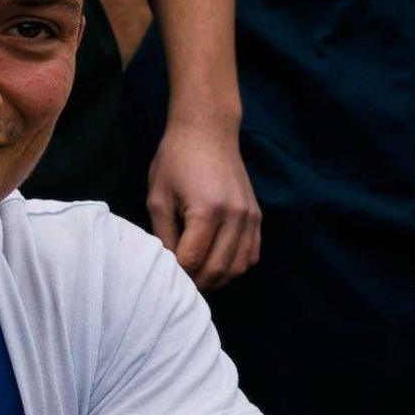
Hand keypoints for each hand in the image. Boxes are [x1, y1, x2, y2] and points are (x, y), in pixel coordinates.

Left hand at [146, 113, 261, 289]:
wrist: (208, 131)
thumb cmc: (176, 160)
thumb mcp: (157, 197)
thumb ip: (163, 236)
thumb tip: (168, 266)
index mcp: (207, 211)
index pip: (193, 260)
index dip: (177, 273)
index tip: (164, 273)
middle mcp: (235, 216)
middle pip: (218, 269)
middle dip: (197, 282)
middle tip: (179, 281)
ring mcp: (250, 216)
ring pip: (238, 267)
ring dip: (218, 278)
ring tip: (198, 274)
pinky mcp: (257, 215)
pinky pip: (252, 254)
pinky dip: (236, 266)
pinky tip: (218, 262)